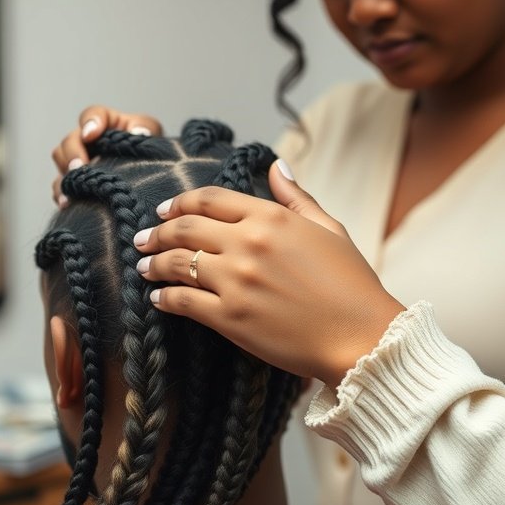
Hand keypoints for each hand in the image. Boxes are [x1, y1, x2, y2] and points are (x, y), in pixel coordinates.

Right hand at [52, 106, 162, 204]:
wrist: (149, 174)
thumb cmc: (147, 148)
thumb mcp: (151, 132)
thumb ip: (145, 127)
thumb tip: (138, 133)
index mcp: (106, 122)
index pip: (92, 114)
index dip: (89, 122)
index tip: (90, 134)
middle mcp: (87, 140)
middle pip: (69, 140)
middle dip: (72, 153)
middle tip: (80, 167)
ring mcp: (79, 161)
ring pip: (60, 163)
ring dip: (65, 174)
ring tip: (73, 188)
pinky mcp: (76, 182)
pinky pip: (61, 187)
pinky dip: (62, 194)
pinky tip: (68, 204)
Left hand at [134, 161, 404, 386]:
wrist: (360, 338)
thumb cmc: (352, 285)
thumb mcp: (329, 230)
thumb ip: (296, 197)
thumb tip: (276, 166)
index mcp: (271, 218)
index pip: (209, 199)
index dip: (180, 202)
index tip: (164, 210)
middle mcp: (248, 244)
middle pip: (185, 228)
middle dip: (157, 232)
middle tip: (143, 238)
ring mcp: (236, 281)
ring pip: (178, 263)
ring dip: (154, 263)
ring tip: (143, 266)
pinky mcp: (230, 318)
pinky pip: (183, 301)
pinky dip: (165, 297)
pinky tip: (159, 298)